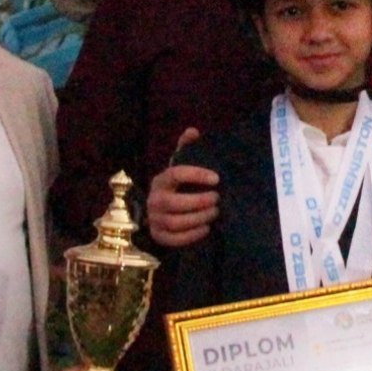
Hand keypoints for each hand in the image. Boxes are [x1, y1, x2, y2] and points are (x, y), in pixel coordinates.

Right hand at [148, 129, 218, 249]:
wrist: (158, 212)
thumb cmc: (176, 187)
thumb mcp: (179, 167)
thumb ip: (186, 149)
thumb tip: (193, 131)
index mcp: (161, 180)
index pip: (176, 174)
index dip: (197, 175)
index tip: (216, 178)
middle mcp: (154, 200)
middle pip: (174, 203)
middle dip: (199, 201)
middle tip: (217, 199)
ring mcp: (154, 219)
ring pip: (176, 222)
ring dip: (199, 218)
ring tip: (215, 213)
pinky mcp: (158, 236)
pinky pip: (174, 239)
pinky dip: (192, 235)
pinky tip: (206, 229)